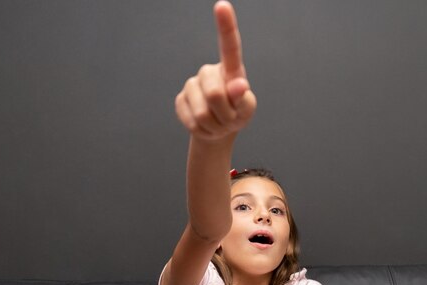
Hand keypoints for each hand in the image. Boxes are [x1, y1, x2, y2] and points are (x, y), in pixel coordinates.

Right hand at [175, 1, 256, 140]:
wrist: (218, 129)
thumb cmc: (237, 114)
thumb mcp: (246, 110)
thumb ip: (244, 100)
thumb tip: (238, 85)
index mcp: (231, 69)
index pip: (229, 46)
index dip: (226, 26)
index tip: (222, 6)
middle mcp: (209, 72)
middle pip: (215, 94)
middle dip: (225, 115)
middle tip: (229, 120)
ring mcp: (192, 85)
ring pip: (203, 112)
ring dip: (215, 125)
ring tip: (218, 123)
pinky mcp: (181, 100)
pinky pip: (192, 121)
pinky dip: (203, 131)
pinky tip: (206, 126)